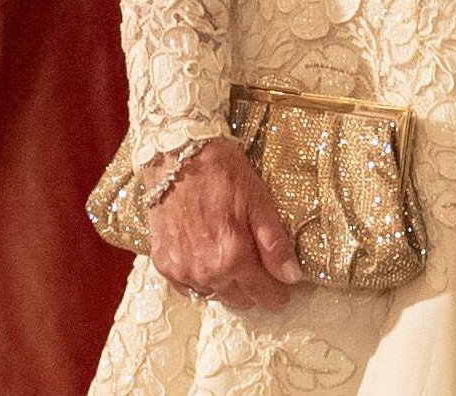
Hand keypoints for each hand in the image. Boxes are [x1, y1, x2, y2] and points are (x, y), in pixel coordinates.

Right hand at [145, 137, 302, 310]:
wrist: (177, 156)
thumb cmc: (222, 172)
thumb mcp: (258, 199)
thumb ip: (275, 243)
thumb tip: (292, 277)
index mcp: (233, 257)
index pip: (263, 294)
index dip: (277, 292)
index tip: (285, 286)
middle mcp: (206, 272)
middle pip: (239, 300)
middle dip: (253, 289)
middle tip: (260, 266)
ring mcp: (182, 271)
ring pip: (214, 294)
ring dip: (228, 285)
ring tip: (234, 258)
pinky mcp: (163, 264)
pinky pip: (189, 288)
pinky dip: (202, 280)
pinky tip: (209, 260)